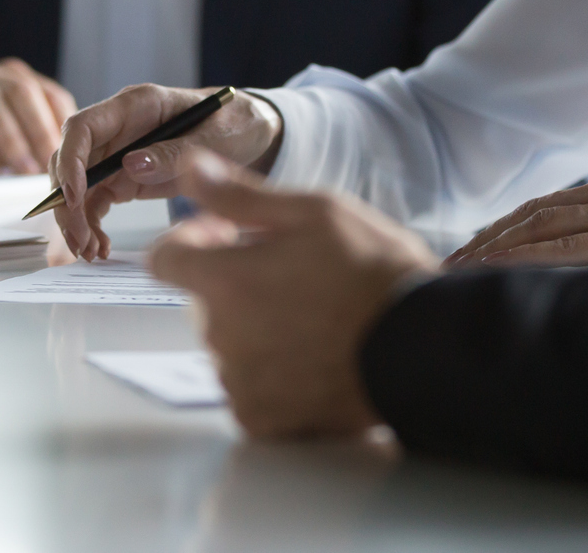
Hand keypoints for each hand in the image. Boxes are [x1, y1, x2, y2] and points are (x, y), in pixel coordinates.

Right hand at [0, 58, 74, 173]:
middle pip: (21, 91)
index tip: (74, 153)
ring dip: (10, 137)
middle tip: (51, 163)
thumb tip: (69, 168)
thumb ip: (31, 139)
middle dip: (40, 128)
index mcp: (10, 79)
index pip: (48, 93)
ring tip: (22, 169)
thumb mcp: (2, 131)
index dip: (63, 123)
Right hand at [51, 84, 281, 260]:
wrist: (248, 131)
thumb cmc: (234, 122)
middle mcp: (118, 129)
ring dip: (76, 220)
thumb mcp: (215, 135)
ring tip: (90, 251)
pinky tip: (101, 247)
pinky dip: (92, 225)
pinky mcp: (123, 178)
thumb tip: (129, 165)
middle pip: (70, 160)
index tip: (75, 196)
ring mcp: (117, 154)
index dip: (70, 161)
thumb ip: (175, 150)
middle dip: (66, 202)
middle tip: (79, 239)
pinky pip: (95, 202)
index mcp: (136, 105)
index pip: (82, 127)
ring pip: (77, 186)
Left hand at [148, 151, 437, 438]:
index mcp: (226, 280)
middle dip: (232, 284)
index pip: (164, 259)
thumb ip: (240, 193)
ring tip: (311, 317)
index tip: (227, 235)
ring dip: (253, 329)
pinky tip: (312, 356)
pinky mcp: (263, 420)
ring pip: (227, 346)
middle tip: (289, 274)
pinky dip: (270, 374)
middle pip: (202, 302)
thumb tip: (187, 165)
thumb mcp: (315, 212)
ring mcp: (240, 384)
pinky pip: (248, 389)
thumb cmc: (375, 272)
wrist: (423, 347)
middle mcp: (221, 336)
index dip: (192, 240)